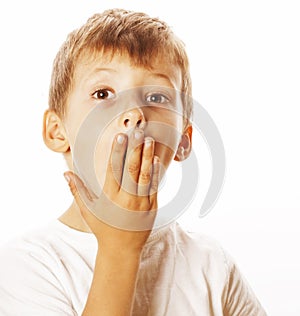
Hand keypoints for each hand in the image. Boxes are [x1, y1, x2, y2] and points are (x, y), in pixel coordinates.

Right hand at [64, 130, 159, 254]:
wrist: (122, 251)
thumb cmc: (103, 229)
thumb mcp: (88, 211)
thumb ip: (77, 191)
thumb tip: (65, 173)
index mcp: (109, 198)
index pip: (113, 169)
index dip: (117, 151)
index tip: (120, 136)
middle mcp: (126, 199)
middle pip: (131, 170)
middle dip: (134, 149)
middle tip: (138, 131)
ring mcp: (140, 204)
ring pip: (144, 176)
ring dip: (147, 156)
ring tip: (149, 140)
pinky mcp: (152, 208)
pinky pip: (154, 188)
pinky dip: (155, 173)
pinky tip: (156, 159)